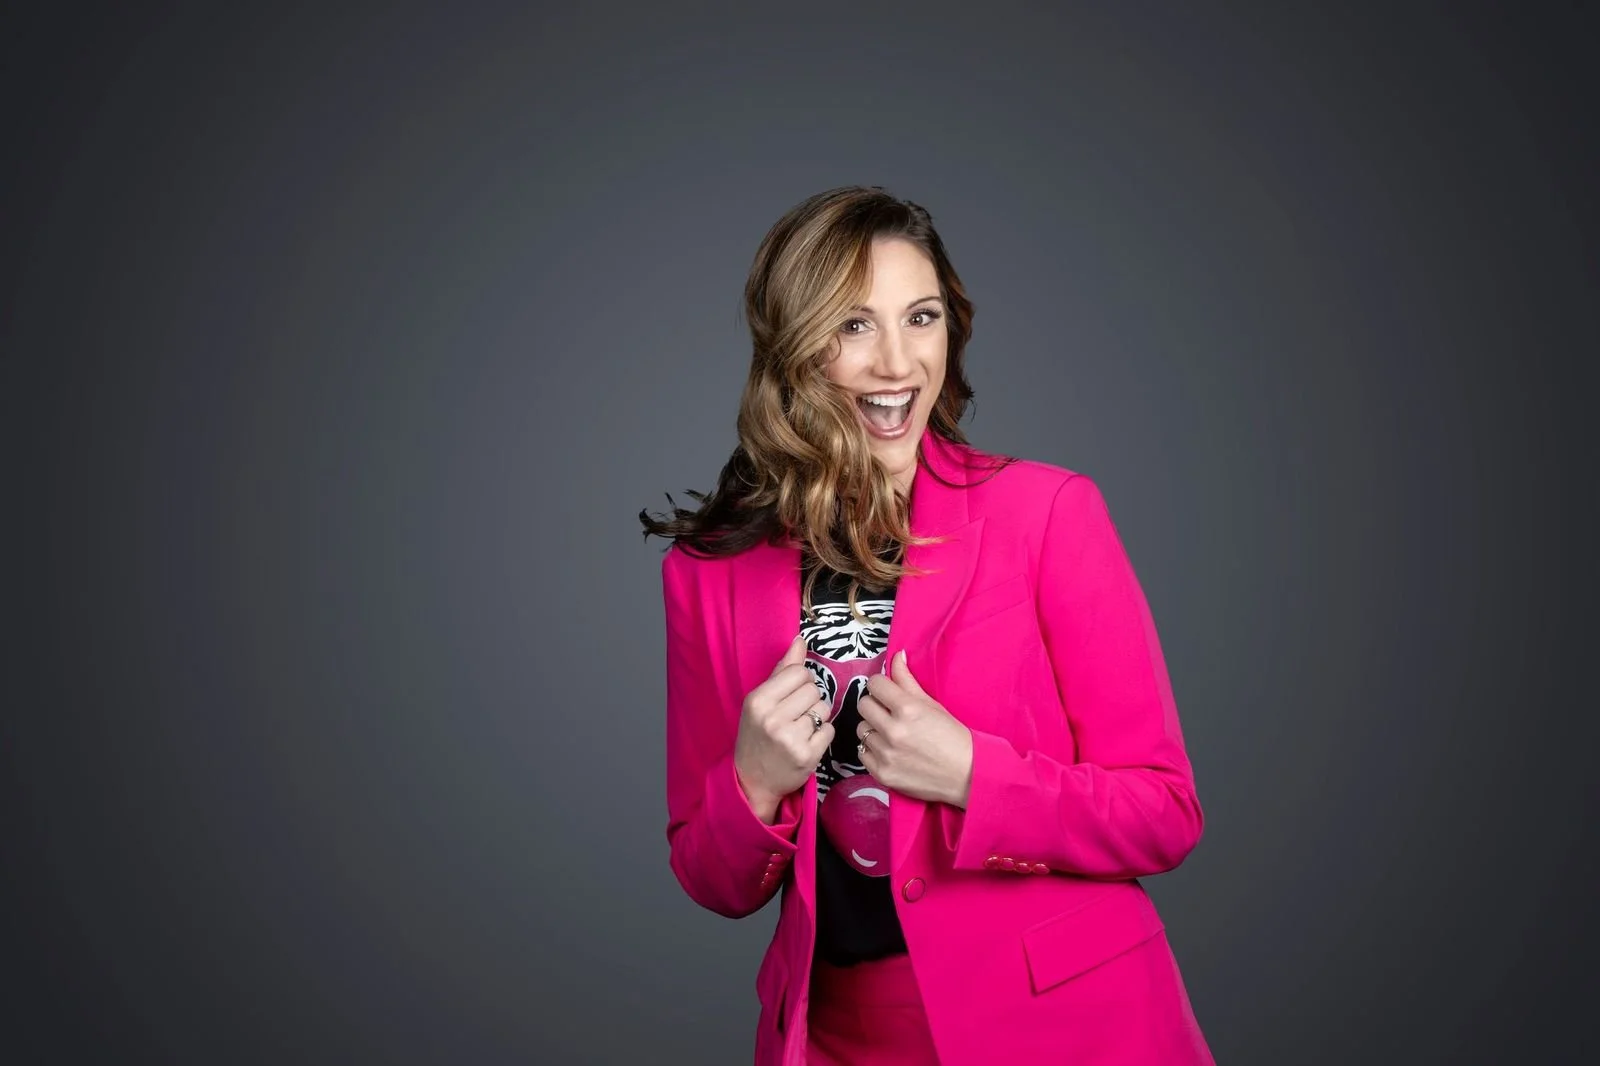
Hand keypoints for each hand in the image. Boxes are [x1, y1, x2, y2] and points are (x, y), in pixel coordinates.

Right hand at [733, 634, 834, 820]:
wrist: (753, 780)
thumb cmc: (757, 735)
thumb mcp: (760, 702)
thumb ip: (782, 671)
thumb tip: (800, 641)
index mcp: (758, 701)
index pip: (799, 672)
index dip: (801, 682)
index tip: (792, 695)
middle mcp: (772, 719)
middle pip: (814, 690)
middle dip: (810, 700)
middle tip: (796, 715)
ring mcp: (790, 739)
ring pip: (824, 709)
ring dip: (817, 717)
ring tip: (801, 729)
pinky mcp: (807, 756)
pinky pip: (830, 730)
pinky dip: (822, 735)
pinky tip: (807, 742)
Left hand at [857, 650, 973, 807]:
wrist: (966, 774)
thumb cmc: (952, 736)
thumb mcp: (932, 704)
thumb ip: (908, 680)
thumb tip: (896, 656)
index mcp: (908, 709)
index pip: (874, 684)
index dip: (881, 686)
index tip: (887, 692)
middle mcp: (893, 731)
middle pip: (864, 705)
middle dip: (875, 705)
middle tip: (888, 713)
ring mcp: (886, 754)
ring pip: (861, 729)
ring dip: (873, 729)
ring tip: (891, 734)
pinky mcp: (882, 774)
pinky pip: (862, 753)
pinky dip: (872, 751)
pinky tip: (889, 751)